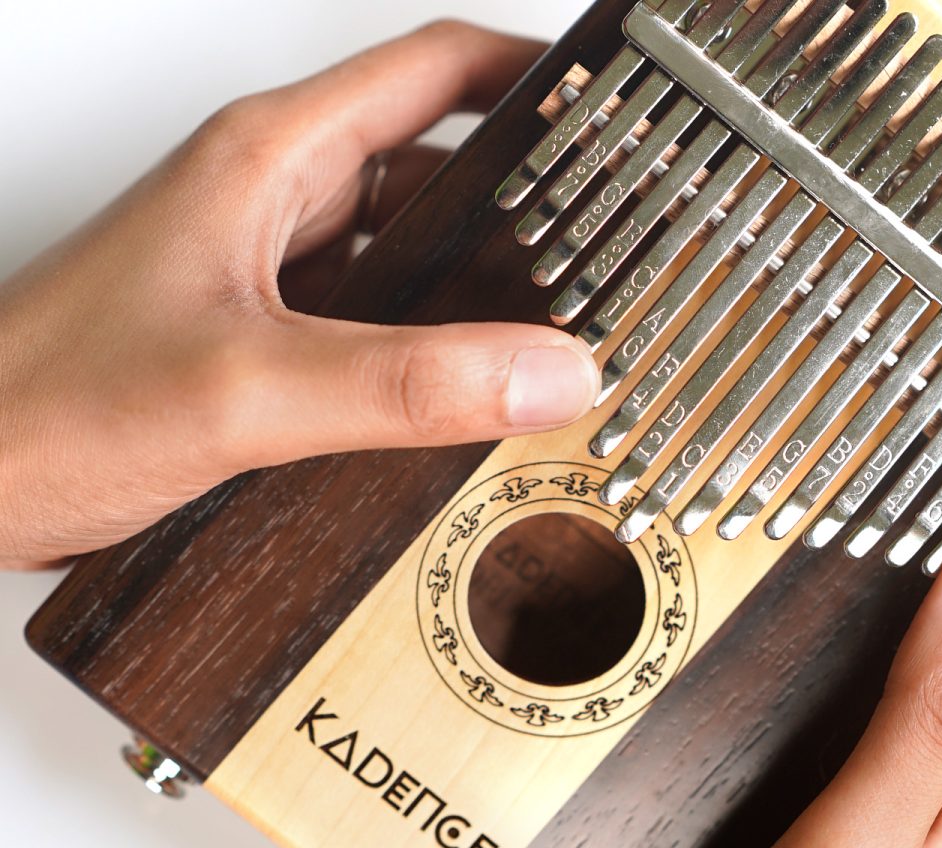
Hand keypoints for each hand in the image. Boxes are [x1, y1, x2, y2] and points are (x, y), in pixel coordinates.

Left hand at [0, 22, 598, 568]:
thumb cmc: (46, 406)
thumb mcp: (249, 389)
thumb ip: (407, 382)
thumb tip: (546, 370)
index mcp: (269, 162)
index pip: (430, 70)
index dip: (529, 75)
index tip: (607, 105)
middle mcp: (269, 203)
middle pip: (428, 159)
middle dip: (521, 193)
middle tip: (602, 236)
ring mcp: (261, 271)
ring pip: (399, 247)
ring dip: (473, 276)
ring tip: (553, 317)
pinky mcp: (254, 336)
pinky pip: (367, 318)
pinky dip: (425, 340)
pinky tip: (458, 389)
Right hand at [578, 541, 941, 847]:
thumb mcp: (850, 846)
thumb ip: (928, 714)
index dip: (872, 641)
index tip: (814, 610)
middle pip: (895, 728)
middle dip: (820, 714)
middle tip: (752, 742)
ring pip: (850, 777)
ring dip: (793, 763)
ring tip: (734, 794)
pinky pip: (823, 828)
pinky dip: (781, 807)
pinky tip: (735, 833)